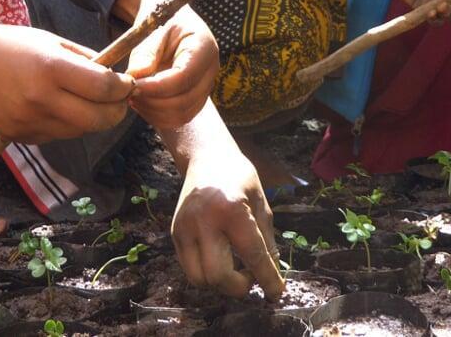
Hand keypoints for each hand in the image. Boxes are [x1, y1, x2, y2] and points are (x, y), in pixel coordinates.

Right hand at [0, 1, 134, 144]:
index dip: (123, 88)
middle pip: (98, 119)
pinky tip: (58, 108)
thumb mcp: (53, 42)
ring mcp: (30, 121)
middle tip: (119, 102)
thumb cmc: (14, 46)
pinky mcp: (20, 136)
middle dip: (117, 111)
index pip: (104, 87)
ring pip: (80, 131)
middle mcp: (42, 99)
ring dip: (92, 119)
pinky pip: (57, 135)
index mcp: (53, 68)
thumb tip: (115, 77)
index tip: (127, 84)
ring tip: (87, 102)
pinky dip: (66, 125)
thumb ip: (87, 60)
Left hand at [126, 6, 218, 130]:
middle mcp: (211, 70)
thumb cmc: (162, 21)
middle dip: (153, 102)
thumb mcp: (152, 29)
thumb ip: (145, 53)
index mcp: (204, 47)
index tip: (132, 86)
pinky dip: (158, 116)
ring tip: (134, 97)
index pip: (183, 77)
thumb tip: (136, 77)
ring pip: (182, 115)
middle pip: (184, 101)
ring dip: (154, 112)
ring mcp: (206, 87)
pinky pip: (180, 118)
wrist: (172, 20)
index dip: (156, 87)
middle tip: (128, 93)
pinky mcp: (196, 99)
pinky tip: (143, 102)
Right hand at [171, 144, 284, 299]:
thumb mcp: (261, 203)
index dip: (267, 280)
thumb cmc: (238, 177)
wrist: (206, 156)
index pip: (252, 255)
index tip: (276, 294)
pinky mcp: (175, 233)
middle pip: (218, 276)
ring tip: (235, 269)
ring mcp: (184, 228)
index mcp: (232, 210)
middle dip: (238, 287)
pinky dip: (206, 273)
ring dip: (220, 283)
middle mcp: (203, 221)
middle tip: (251, 278)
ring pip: (199, 279)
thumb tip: (271, 273)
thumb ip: (266, 239)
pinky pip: (189, 268)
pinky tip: (220, 259)